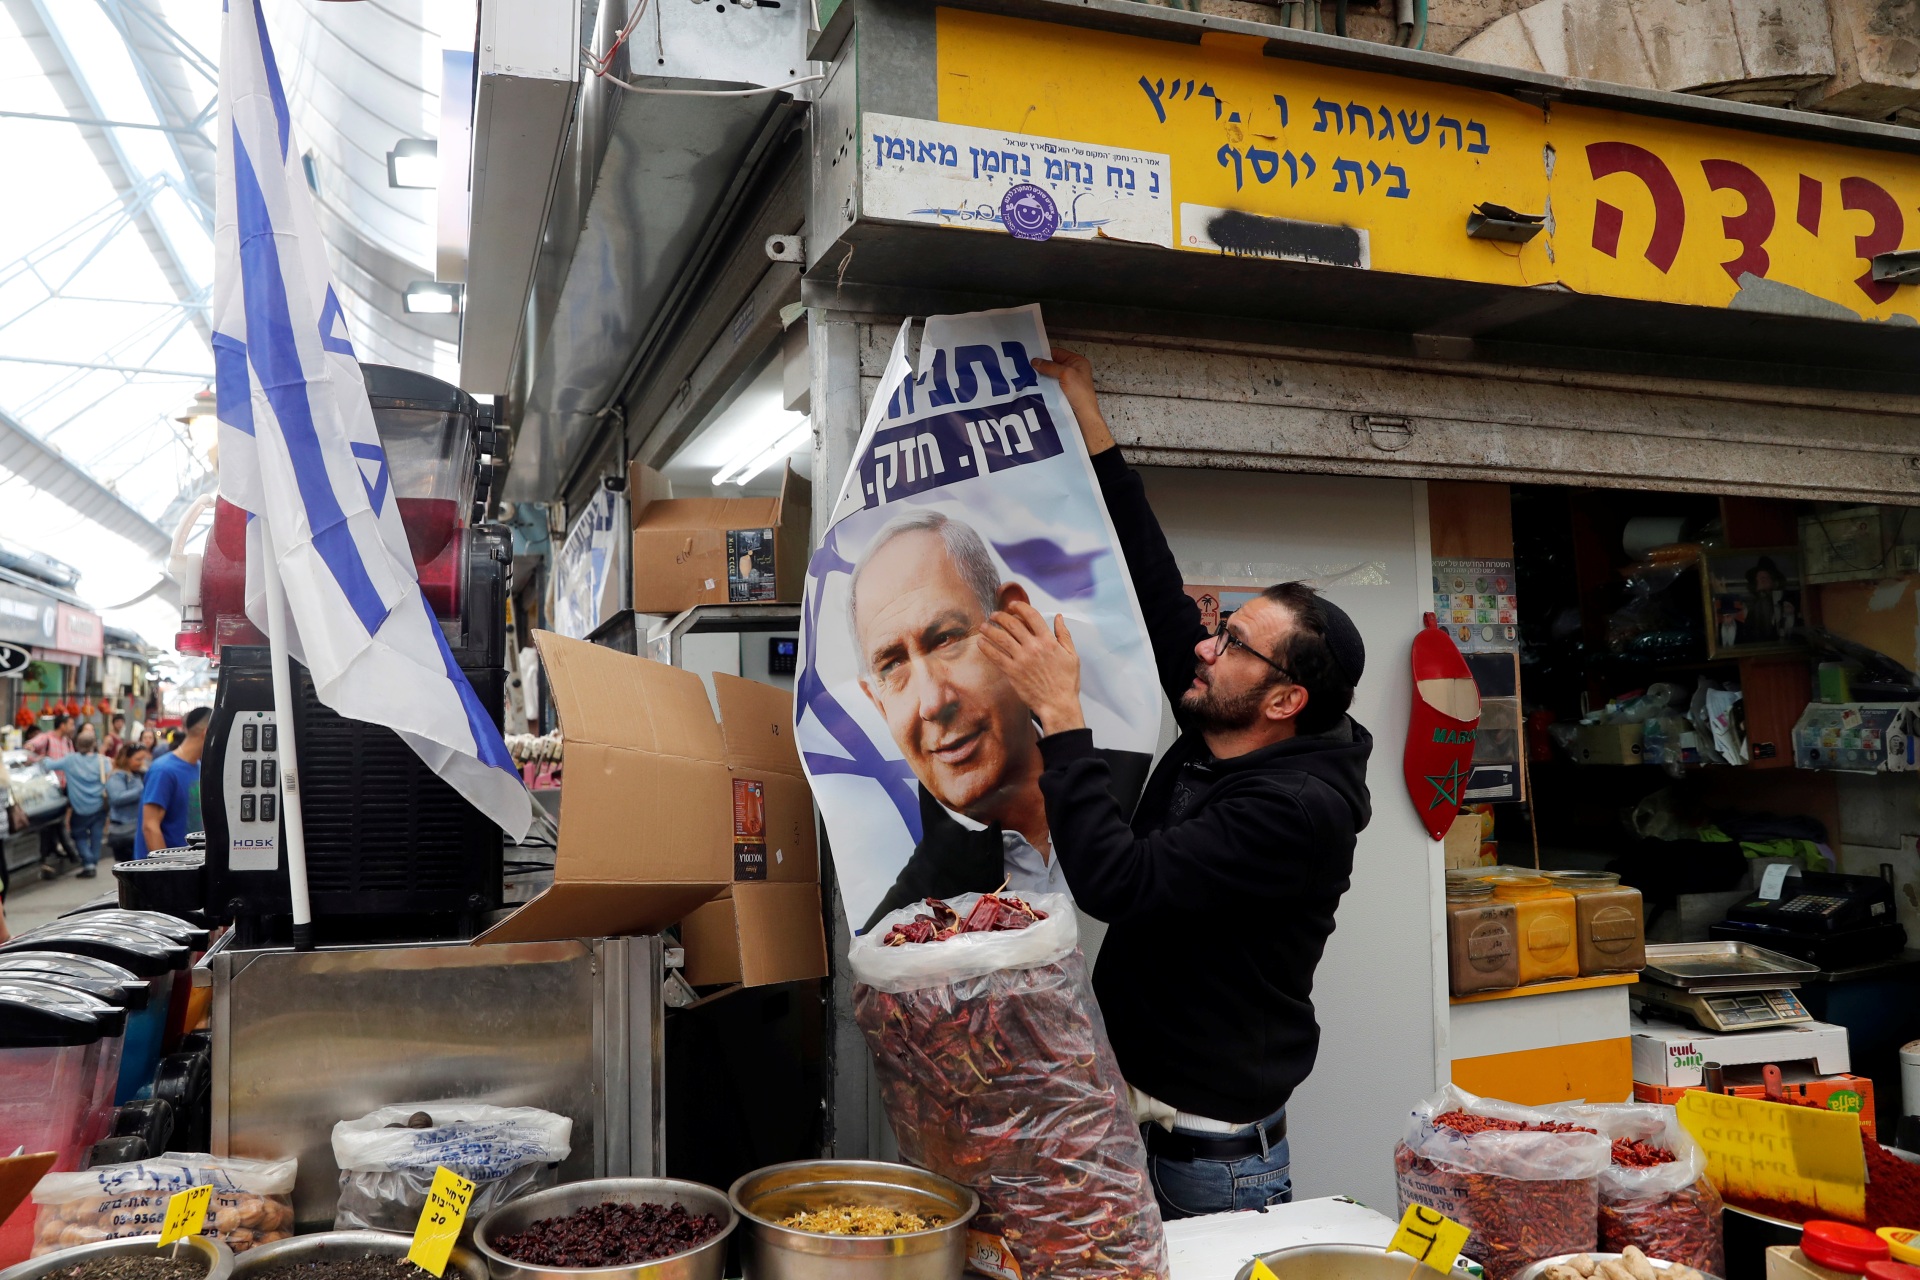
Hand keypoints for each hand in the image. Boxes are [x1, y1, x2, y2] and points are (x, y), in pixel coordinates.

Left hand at [978, 601, 1086, 736]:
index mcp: (1048, 641)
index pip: (1031, 616)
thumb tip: (1058, 617)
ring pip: (1001, 638)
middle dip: (1000, 616)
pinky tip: (981, 642)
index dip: (1020, 607)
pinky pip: (996, 656)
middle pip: (1012, 624)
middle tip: (994, 615)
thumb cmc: (1066, 682)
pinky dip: (986, 647)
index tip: (1012, 605)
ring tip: (983, 626)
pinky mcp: (1012, 672)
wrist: (1058, 704)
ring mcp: (1021, 659)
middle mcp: (1034, 647)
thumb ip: (1064, 635)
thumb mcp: (1072, 655)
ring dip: (990, 629)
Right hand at [1031, 349, 1116, 454]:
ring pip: (1049, 375)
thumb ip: (1050, 366)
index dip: (1045, 354)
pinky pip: (1049, 385)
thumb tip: (1034, 361)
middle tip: (1025, 366)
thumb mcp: (1066, 374)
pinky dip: (1042, 385)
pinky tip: (1032, 385)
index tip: (1031, 356)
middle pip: (1052, 364)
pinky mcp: (1061, 392)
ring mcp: (1066, 382)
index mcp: (1077, 362)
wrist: (1083, 415)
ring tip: (1026, 375)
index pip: (1057, 353)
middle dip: (1041, 366)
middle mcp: (1072, 370)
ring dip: (1040, 376)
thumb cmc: (1079, 392)